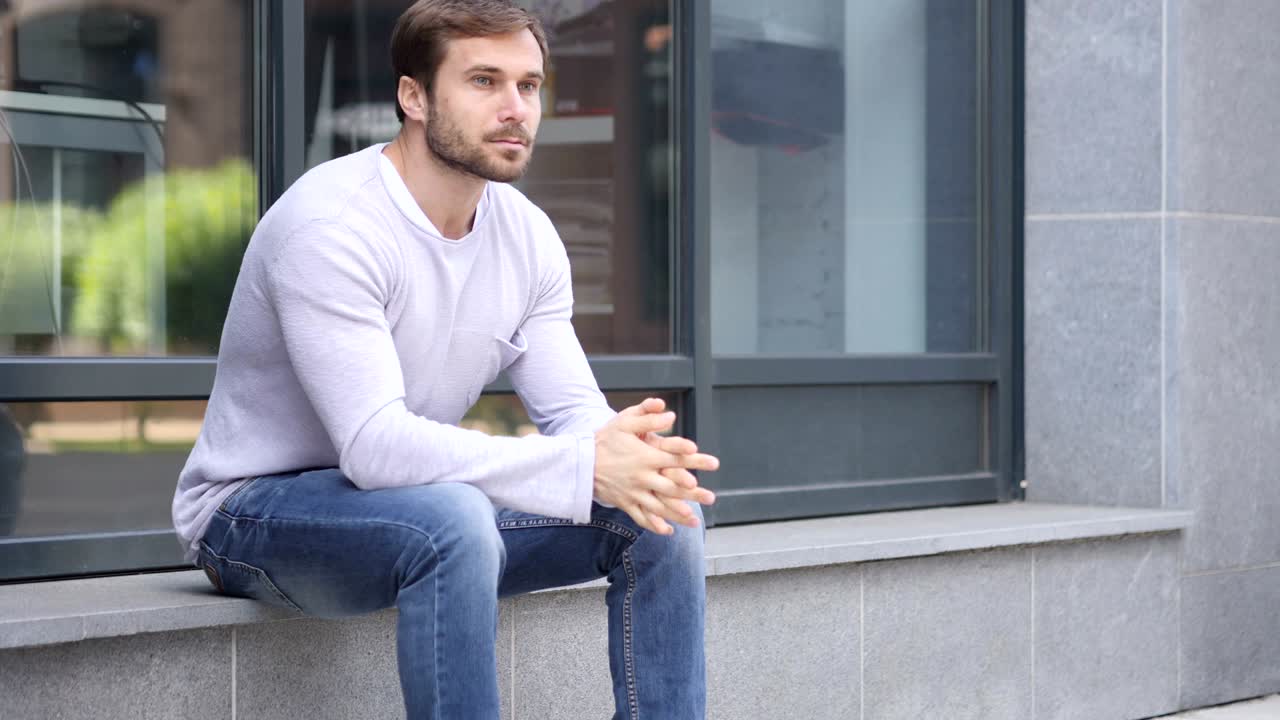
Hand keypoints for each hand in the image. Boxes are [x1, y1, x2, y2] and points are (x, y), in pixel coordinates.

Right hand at [594, 398, 718, 535]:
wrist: (580, 462)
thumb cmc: (605, 440)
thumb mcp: (624, 422)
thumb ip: (647, 417)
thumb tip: (670, 415)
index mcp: (646, 457)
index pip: (676, 459)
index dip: (696, 460)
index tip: (713, 463)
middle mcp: (642, 477)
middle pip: (672, 487)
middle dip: (693, 494)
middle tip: (711, 498)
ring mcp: (634, 493)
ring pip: (660, 507)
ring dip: (678, 515)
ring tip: (695, 521)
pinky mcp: (625, 502)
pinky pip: (641, 517)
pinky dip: (654, 525)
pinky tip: (667, 531)